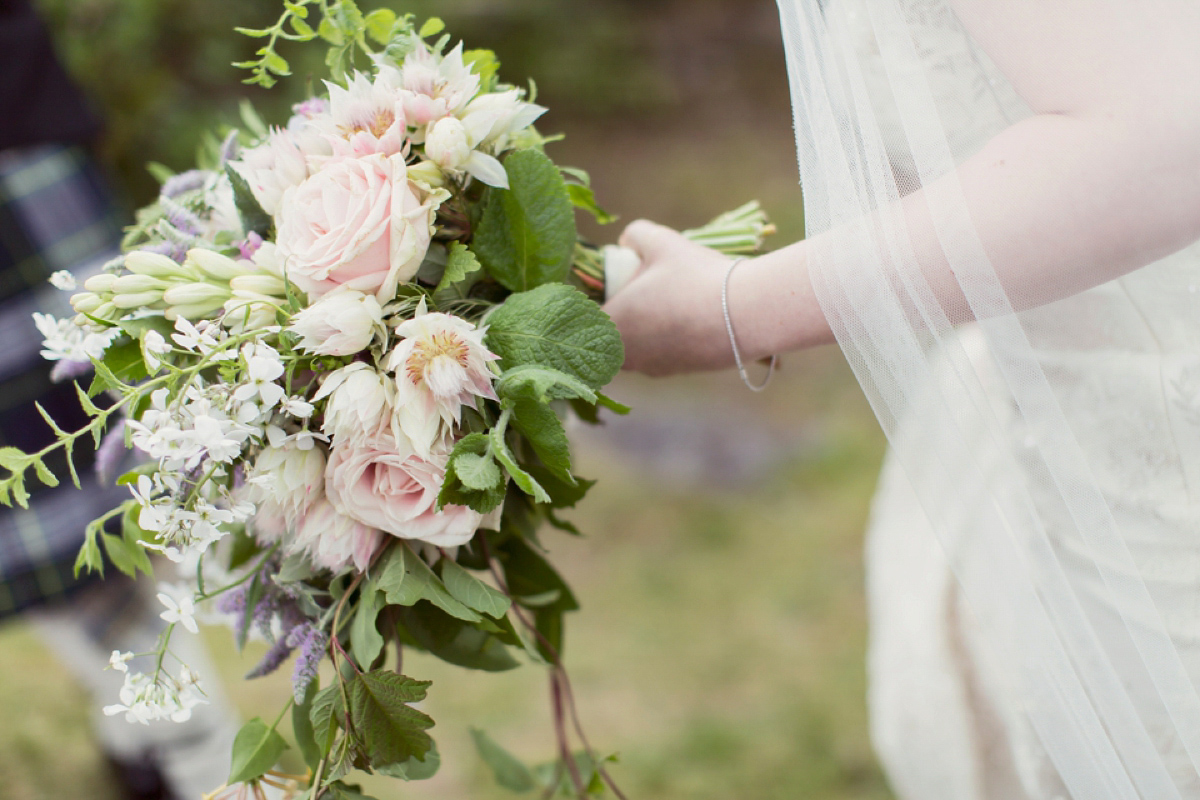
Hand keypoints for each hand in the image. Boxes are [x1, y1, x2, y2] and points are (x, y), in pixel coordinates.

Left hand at [602, 220, 737, 376]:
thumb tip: (626, 241)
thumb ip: (635, 235)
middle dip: (617, 316)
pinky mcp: (679, 372)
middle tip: (637, 291)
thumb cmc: (696, 276)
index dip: (592, 300)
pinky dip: (665, 339)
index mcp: (613, 325)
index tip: (607, 284)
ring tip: (666, 302)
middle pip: (608, 335)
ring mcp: (653, 368)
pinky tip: (687, 318)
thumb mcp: (662, 242)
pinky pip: (660, 355)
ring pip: (634, 348)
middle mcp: (627, 355)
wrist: (748, 315)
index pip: (585, 319)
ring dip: (641, 329)